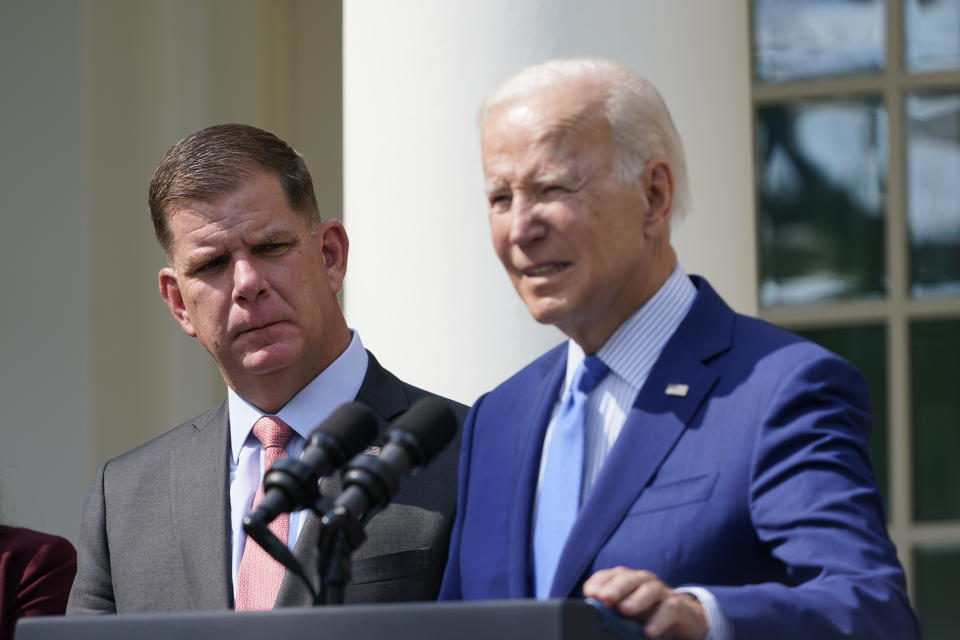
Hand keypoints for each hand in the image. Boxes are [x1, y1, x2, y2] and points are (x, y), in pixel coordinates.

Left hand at [582, 566, 706, 639]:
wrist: (682, 618)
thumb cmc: (647, 613)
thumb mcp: (626, 611)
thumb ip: (610, 611)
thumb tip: (594, 617)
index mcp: (627, 580)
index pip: (610, 575)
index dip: (599, 582)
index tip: (590, 593)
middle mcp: (643, 581)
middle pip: (628, 578)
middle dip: (615, 587)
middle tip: (604, 599)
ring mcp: (661, 592)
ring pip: (649, 589)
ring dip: (636, 599)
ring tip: (624, 611)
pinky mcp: (677, 606)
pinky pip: (669, 609)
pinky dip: (659, 620)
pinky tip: (649, 632)